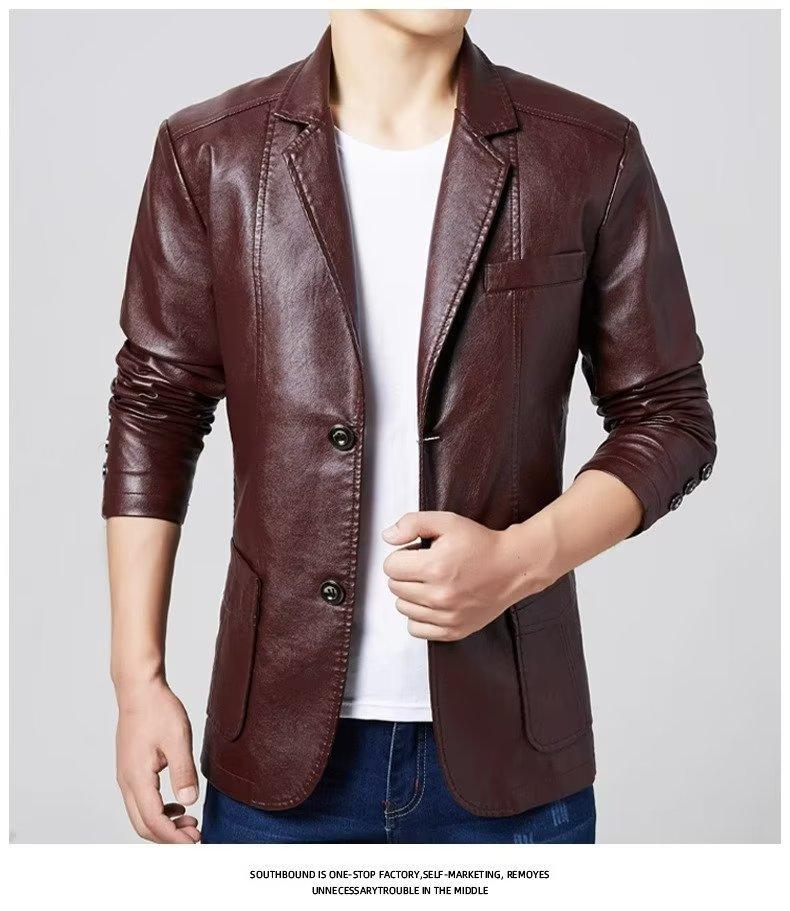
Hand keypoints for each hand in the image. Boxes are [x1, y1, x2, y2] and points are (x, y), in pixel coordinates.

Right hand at [115, 678, 200, 842]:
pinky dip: (158, 810)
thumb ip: (183, 772)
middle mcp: (126, 782)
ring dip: (163, 824)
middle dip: (168, 837)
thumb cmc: (158, 709)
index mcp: (137, 778)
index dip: (174, 837)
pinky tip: (176, 804)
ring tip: (189, 821)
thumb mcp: (178, 739)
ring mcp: (125, 776)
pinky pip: (140, 801)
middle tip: (195, 836)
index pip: (154, 821)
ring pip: (140, 815)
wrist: (138, 689)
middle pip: (143, 825)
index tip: (194, 842)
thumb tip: (189, 801)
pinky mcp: (130, 769)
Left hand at [382, 511, 556, 640]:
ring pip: (403, 608)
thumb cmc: (481, 543)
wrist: (513, 567)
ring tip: (432, 583)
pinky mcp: (454, 630)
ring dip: (411, 595)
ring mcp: (447, 616)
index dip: (401, 556)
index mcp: (434, 567)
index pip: (390, 567)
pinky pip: (416, 629)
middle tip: (426, 566)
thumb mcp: (447, 522)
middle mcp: (439, 596)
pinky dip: (419, 616)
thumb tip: (387, 537)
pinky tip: (432, 602)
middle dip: (405, 574)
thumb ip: (412, 523)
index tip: (416, 553)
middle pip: (395, 587)